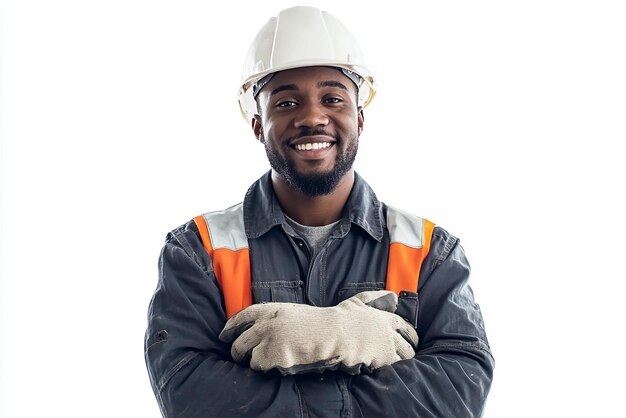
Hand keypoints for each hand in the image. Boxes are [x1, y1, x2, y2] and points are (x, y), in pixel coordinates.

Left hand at [219, 290, 417, 374]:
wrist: (337, 333)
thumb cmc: (320, 324)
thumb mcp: (294, 313)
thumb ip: (276, 319)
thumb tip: (260, 329)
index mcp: (271, 309)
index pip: (241, 316)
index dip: (230, 327)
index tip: (223, 335)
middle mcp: (265, 322)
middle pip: (238, 340)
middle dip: (236, 351)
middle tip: (238, 358)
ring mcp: (267, 338)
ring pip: (245, 355)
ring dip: (250, 361)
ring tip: (260, 364)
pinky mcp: (272, 355)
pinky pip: (258, 367)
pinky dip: (264, 369)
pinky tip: (275, 367)